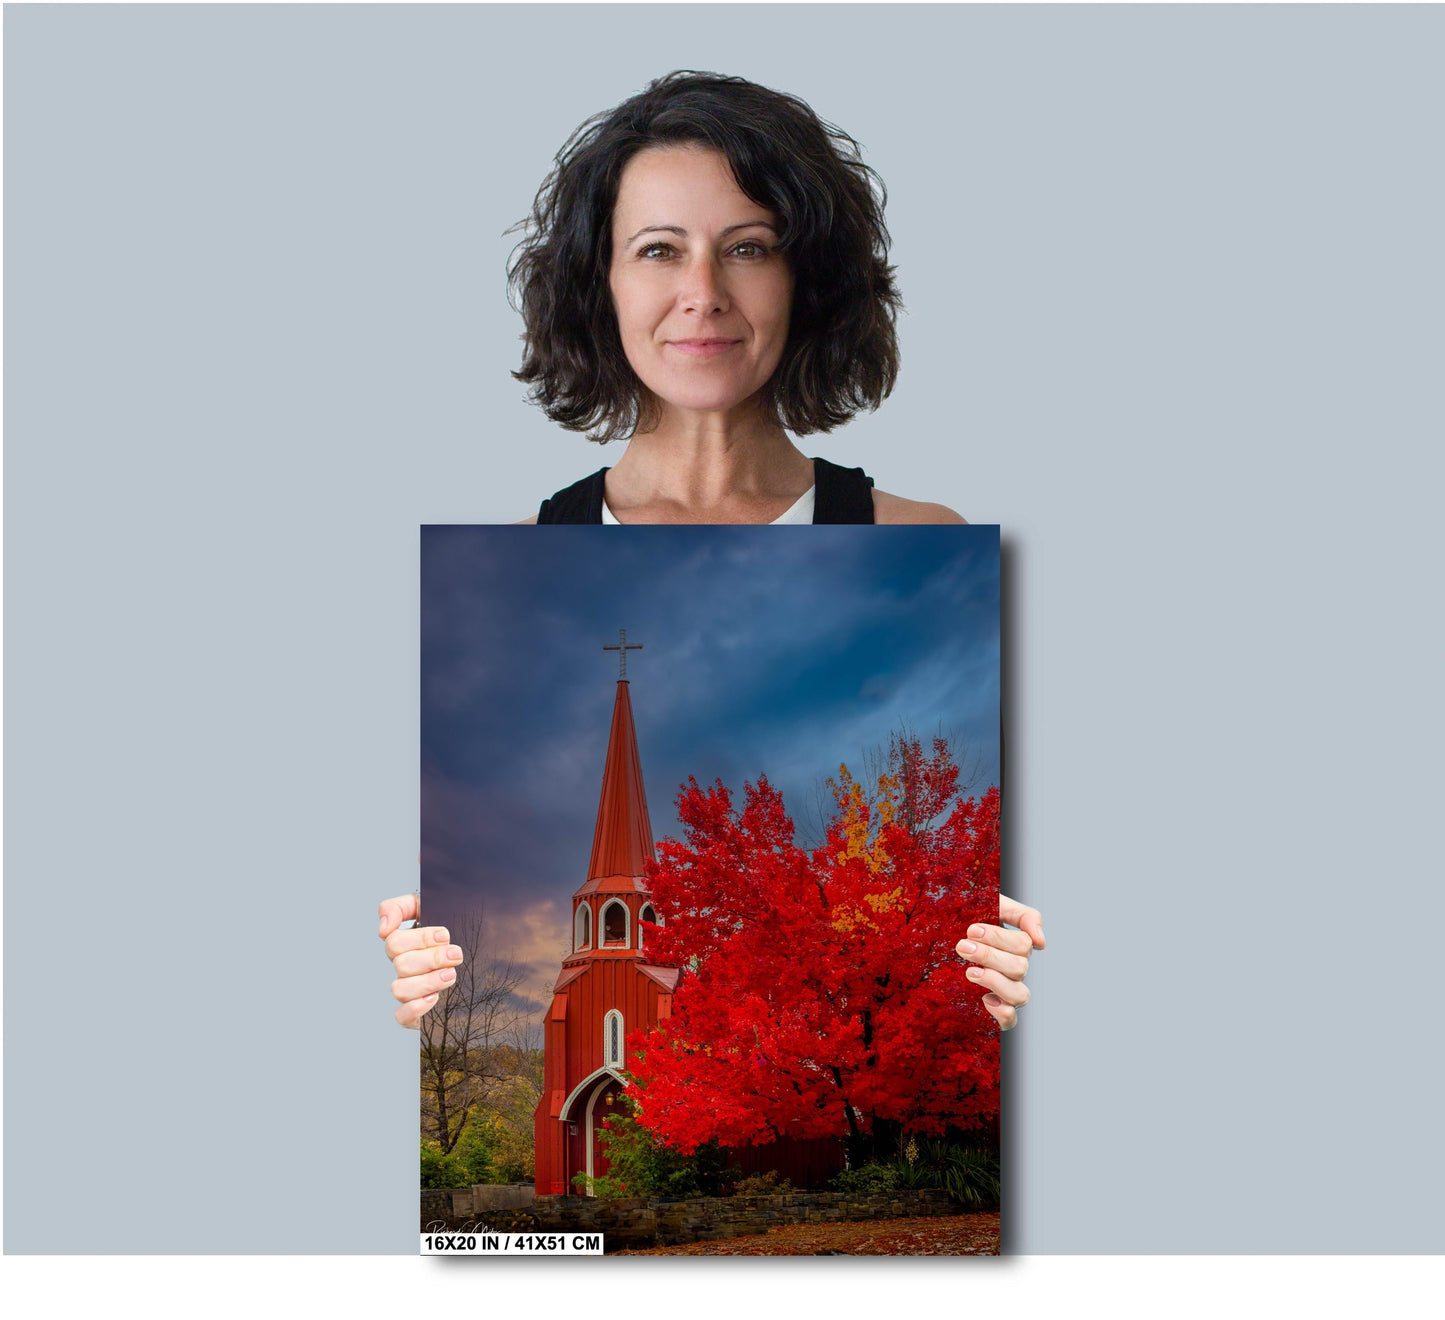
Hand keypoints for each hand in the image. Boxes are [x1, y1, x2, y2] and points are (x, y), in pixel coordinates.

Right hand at [379, 892, 463, 1028]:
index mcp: (404, 945)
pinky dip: (415, 1008)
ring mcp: (409, 991)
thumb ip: (400, 907)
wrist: (484, 959)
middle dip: (432, 958)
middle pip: (401, 965)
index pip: (394, 942)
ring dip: (427, 982)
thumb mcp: (430, 906)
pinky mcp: (416, 1013)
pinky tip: (435, 998)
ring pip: (399, 990)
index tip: (445, 935)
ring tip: (451, 975)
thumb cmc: (456, 928)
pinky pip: (401, 1016)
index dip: (420, 939)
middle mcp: (404, 968)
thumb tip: (382, 928)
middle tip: (456, 955)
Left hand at [956, 892, 1044, 1030]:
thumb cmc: (969, 918)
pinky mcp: (995, 1008)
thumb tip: (1041, 942)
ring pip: (1020, 995)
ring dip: (995, 981)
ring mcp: (1007, 990)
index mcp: (1017, 946)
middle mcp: (1015, 969)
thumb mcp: (995, 905)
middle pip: (1019, 968)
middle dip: (989, 956)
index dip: (998, 938)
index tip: (971, 930)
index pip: (1023, 944)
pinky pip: (1011, 1020)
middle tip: (962, 946)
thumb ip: (1024, 915)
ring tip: (969, 972)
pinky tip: (984, 999)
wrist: (942, 932)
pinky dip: (1002, 1012)